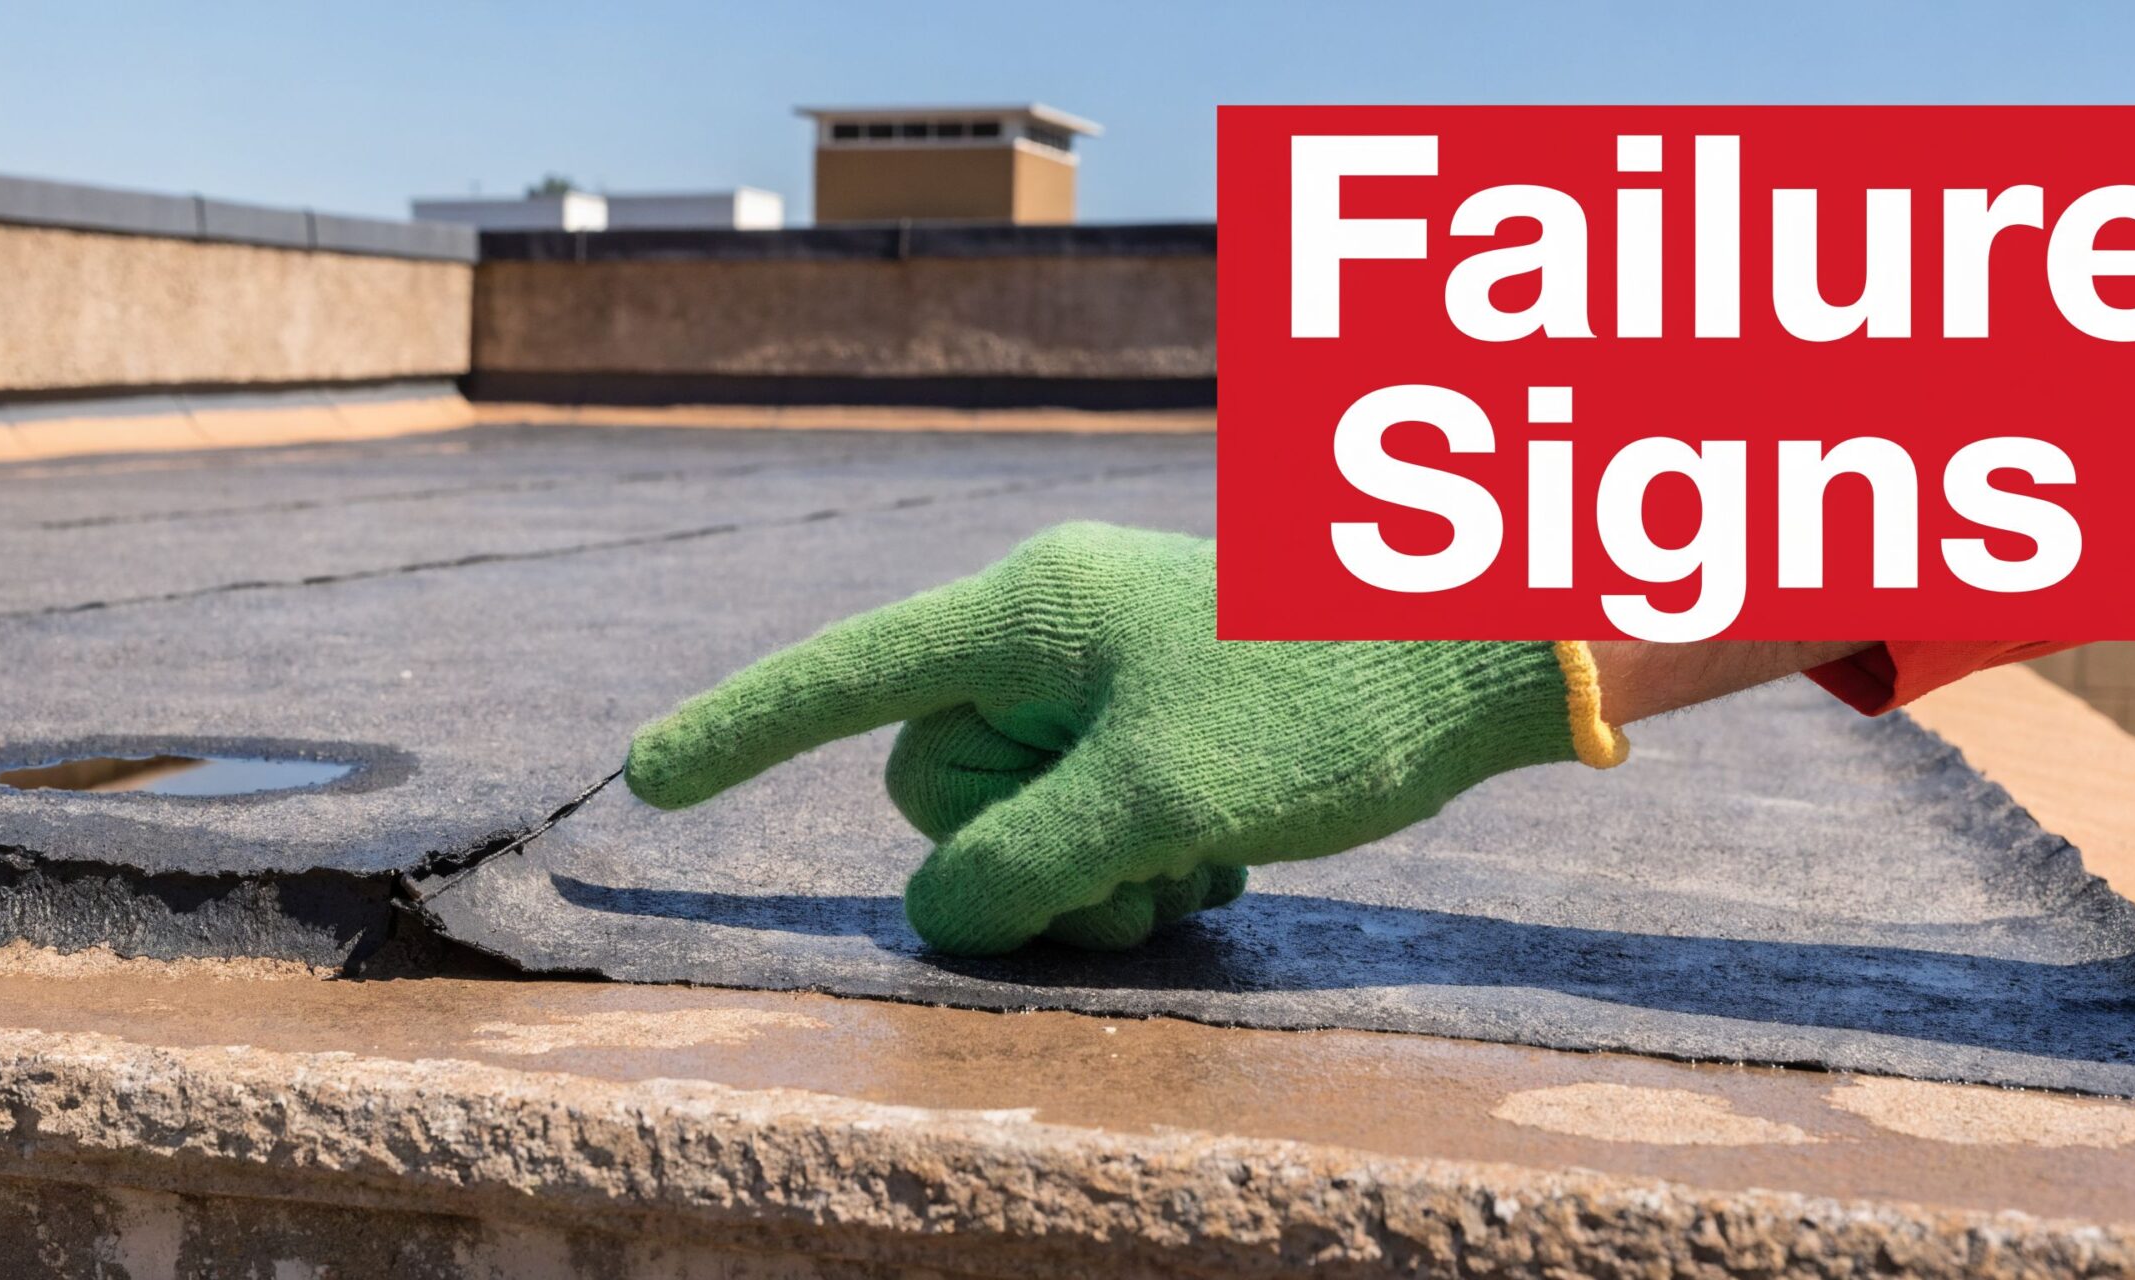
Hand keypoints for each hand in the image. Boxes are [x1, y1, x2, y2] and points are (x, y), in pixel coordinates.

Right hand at [626, 522, 1625, 955]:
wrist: (1485, 654)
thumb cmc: (1318, 707)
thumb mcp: (1154, 800)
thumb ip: (1018, 865)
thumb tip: (938, 914)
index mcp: (1026, 611)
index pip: (849, 677)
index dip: (743, 729)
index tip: (649, 779)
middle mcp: (1052, 627)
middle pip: (943, 776)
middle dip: (1016, 851)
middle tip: (1124, 879)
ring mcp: (1110, 667)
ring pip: (1021, 808)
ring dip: (1089, 869)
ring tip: (1191, 870)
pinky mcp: (1164, 708)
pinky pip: (1089, 805)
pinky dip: (1137, 853)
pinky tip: (1218, 859)